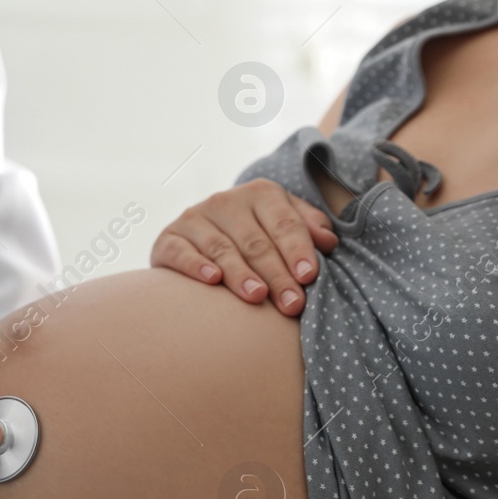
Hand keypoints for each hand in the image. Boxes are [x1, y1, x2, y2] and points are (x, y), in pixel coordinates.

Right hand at [150, 179, 337, 315]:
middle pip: (256, 241)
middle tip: (292, 304)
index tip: (309, 277)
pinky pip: (181, 252)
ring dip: (240, 274)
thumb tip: (329, 241)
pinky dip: (196, 265)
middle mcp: (226, 201)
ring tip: (256, 297)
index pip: (284, 223)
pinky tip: (212, 281)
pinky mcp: (168, 238)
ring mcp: (194, 218)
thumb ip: (308, 228)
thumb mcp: (284, 225)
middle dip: (276, 274)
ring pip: (222, 248)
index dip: (297, 249)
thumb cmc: (255, 238)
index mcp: (261, 194)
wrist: (199, 241)